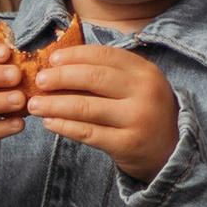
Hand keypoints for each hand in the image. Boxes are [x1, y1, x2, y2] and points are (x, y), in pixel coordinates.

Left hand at [26, 44, 181, 184]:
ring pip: (86, 107)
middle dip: (60, 77)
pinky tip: (49, 122)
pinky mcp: (126, 144)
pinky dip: (64, 127)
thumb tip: (60, 62)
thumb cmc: (145, 111)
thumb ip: (109, 72)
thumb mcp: (137, 85)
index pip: (104, 55)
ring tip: (34, 104)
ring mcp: (136, 119)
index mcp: (145, 71)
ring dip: (54, 104)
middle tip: (39, 80)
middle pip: (93, 78)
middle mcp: (144, 92)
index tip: (52, 59)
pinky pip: (87, 133)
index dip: (74, 55)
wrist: (171, 150)